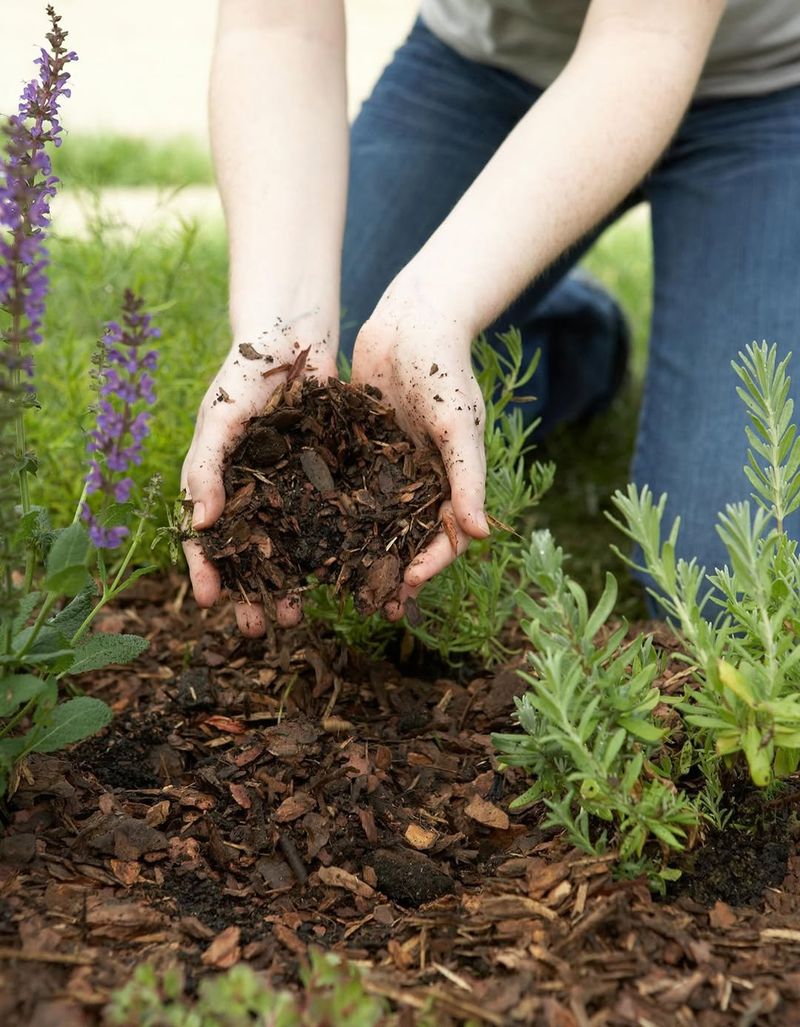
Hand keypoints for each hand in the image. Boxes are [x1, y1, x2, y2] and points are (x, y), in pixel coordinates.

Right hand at [181, 332, 337, 635]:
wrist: (297, 332)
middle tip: (262, 627)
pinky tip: (340, 574)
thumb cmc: (246, 371)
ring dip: (292, 581)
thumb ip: (206, 467)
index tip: (211, 605)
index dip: (205, 571)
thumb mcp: (219, 416)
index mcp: (219, 480)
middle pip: (249, 553)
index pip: (205, 536)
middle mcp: (253, 491)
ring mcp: (290, 487)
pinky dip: (332, 549)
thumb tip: (199, 524)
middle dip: (253, 592)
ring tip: (299, 612)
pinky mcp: (327, 478)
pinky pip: (328, 520)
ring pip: (289, 546)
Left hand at [351, 282, 489, 619]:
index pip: (445, 535)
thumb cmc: (445, 369)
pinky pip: (344, 486)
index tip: (407, 586)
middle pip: (407, 538)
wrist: (412, 320)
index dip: (431, 564)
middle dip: (392, 572)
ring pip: (372, 520)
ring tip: (336, 585)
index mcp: (449, 480)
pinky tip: (303, 534)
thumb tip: (482, 533)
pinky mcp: (357, 448)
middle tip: (373, 608)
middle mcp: (418, 480)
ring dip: (359, 553)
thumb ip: (469, 477)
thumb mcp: (458, 424)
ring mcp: (387, 467)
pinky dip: (330, 512)